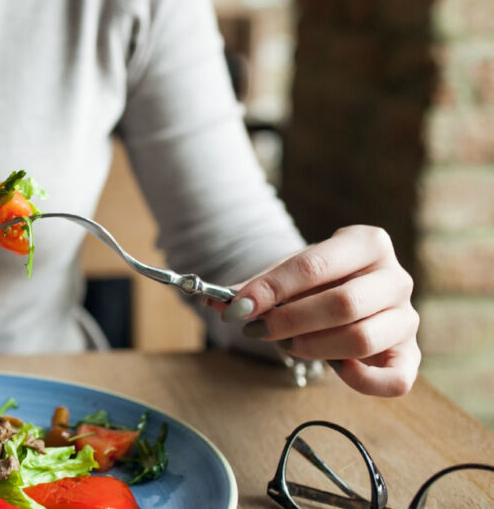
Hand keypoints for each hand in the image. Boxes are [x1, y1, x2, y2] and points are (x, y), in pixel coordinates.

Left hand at [213, 225, 419, 396]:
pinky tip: (335, 368)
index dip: (272, 288)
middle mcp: (396, 277)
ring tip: (285, 344)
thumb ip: (253, 289)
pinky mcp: (410, 356)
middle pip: (343, 304)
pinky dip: (360, 380)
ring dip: (311, 347)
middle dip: (289, 321)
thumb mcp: (285, 276)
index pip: (316, 265)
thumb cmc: (313, 284)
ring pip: (361, 339)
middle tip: (256, 329)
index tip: (239, 307)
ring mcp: (407, 318)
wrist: (344, 295)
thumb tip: (213, 301)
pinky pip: (395, 380)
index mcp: (368, 242)